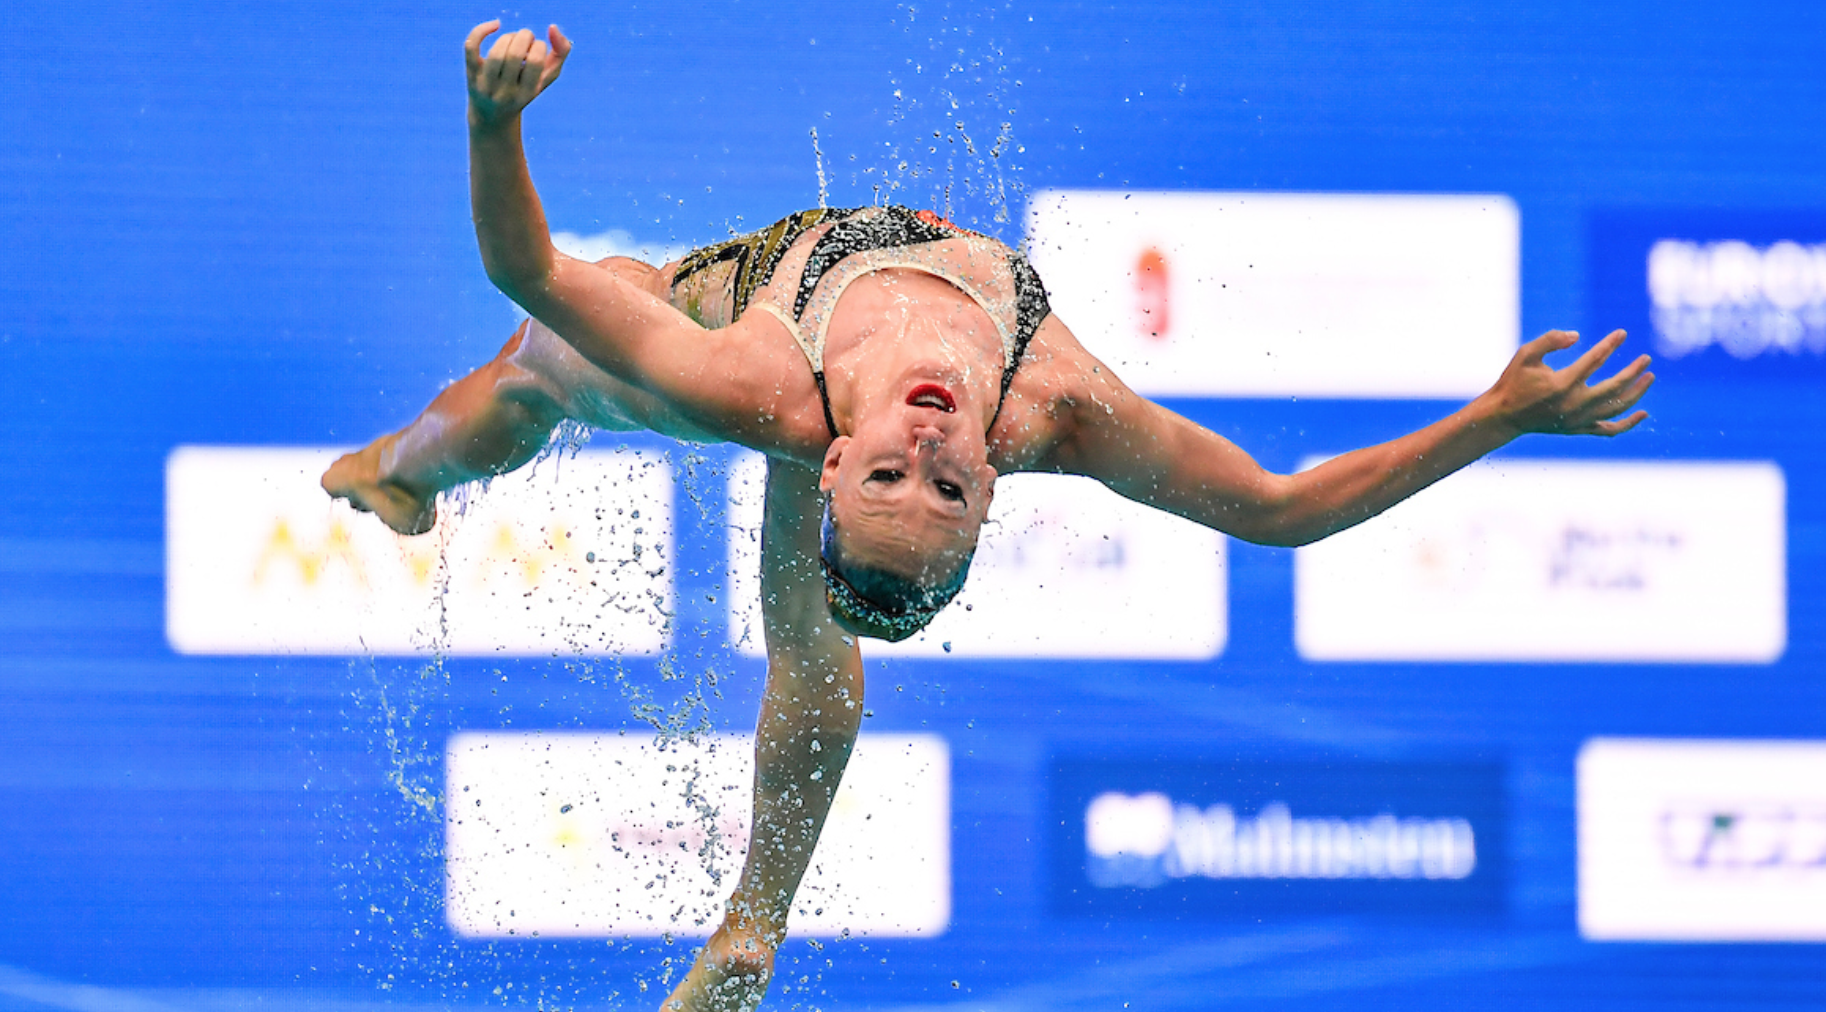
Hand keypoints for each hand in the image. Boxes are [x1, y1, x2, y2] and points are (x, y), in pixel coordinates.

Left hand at [464, 21, 570, 128]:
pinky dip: (482, 30)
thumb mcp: (547, 76)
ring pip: (496, 51)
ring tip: (513, 39)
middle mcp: (505, 92)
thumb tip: (553, 27)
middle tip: (526, 39)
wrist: (492, 116)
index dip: (539, 45)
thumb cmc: (525, 90)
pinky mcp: (471, 73)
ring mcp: (485, 84)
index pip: (535, 61)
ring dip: (508, 36)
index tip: (537, 49)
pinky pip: (471, 46)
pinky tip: (495, 25)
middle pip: (513, 54)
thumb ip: (561, 52)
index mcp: (527, 93)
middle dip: (524, 36)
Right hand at [1484, 329, 1653, 437]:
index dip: (1611, 344)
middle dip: (1634, 371)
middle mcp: (1573, 404)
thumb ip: (1550, 340)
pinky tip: (1643, 413)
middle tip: (1647, 359)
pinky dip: (1628, 423)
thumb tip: (1577, 335)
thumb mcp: (1525, 354)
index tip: (1623, 333)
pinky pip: (1609, 429)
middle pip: (1615, 387)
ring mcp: (1577, 420)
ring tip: (1649, 377)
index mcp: (1561, 384)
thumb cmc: (1514, 381)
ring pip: (1617, 408)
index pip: (1595, 360)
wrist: (1503, 416)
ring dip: (1637, 393)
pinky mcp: (1577, 429)